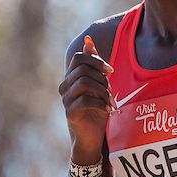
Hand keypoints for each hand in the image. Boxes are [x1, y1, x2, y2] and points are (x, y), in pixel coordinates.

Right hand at [60, 34, 112, 158]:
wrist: (93, 137)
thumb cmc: (97, 110)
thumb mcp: (99, 84)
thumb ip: (94, 64)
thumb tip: (88, 39)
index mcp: (71, 77)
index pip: (79, 57)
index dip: (96, 60)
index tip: (110, 70)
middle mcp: (65, 87)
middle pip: (83, 69)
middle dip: (101, 78)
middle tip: (111, 90)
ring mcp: (66, 100)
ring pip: (84, 83)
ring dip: (102, 90)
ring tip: (111, 100)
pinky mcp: (70, 113)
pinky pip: (85, 100)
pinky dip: (100, 103)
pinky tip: (107, 109)